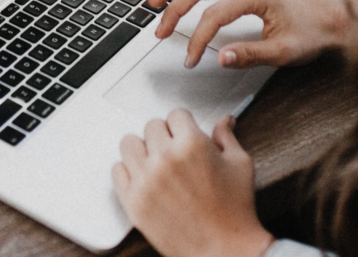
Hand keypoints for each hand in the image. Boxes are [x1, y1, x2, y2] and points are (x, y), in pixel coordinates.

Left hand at [112, 110, 273, 256]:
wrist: (224, 250)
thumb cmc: (235, 211)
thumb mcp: (240, 165)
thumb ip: (226, 137)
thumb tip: (224, 121)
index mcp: (192, 144)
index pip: (175, 114)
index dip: (183, 124)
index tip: (185, 133)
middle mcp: (165, 158)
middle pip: (151, 126)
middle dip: (165, 135)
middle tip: (174, 150)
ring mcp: (146, 180)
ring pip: (129, 143)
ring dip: (142, 149)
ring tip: (155, 161)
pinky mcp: (133, 201)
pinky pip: (117, 170)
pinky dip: (128, 171)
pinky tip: (143, 177)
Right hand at [149, 0, 352, 68]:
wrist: (333, 20)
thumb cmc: (313, 34)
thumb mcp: (283, 52)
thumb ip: (249, 55)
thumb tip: (220, 58)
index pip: (214, 14)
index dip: (197, 39)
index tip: (190, 59)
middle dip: (174, 9)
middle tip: (160, 31)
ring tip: (155, 2)